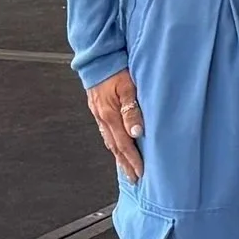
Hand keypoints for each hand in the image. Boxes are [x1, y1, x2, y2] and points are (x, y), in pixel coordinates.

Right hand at [88, 68, 144, 183]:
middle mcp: (103, 118)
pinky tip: (117, 149)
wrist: (97, 58)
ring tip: (127, 170)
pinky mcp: (99, 111)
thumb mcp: (127, 87)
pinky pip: (107, 133)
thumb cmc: (115, 69)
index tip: (141, 173)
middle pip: (116, 147)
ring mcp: (100, 115)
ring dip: (119, 157)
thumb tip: (136, 132)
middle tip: (135, 179)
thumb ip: (132, 109)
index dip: (133, 160)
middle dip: (126, 165)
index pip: (124, 144)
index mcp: (111, 115)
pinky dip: (113, 145)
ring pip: (111, 142)